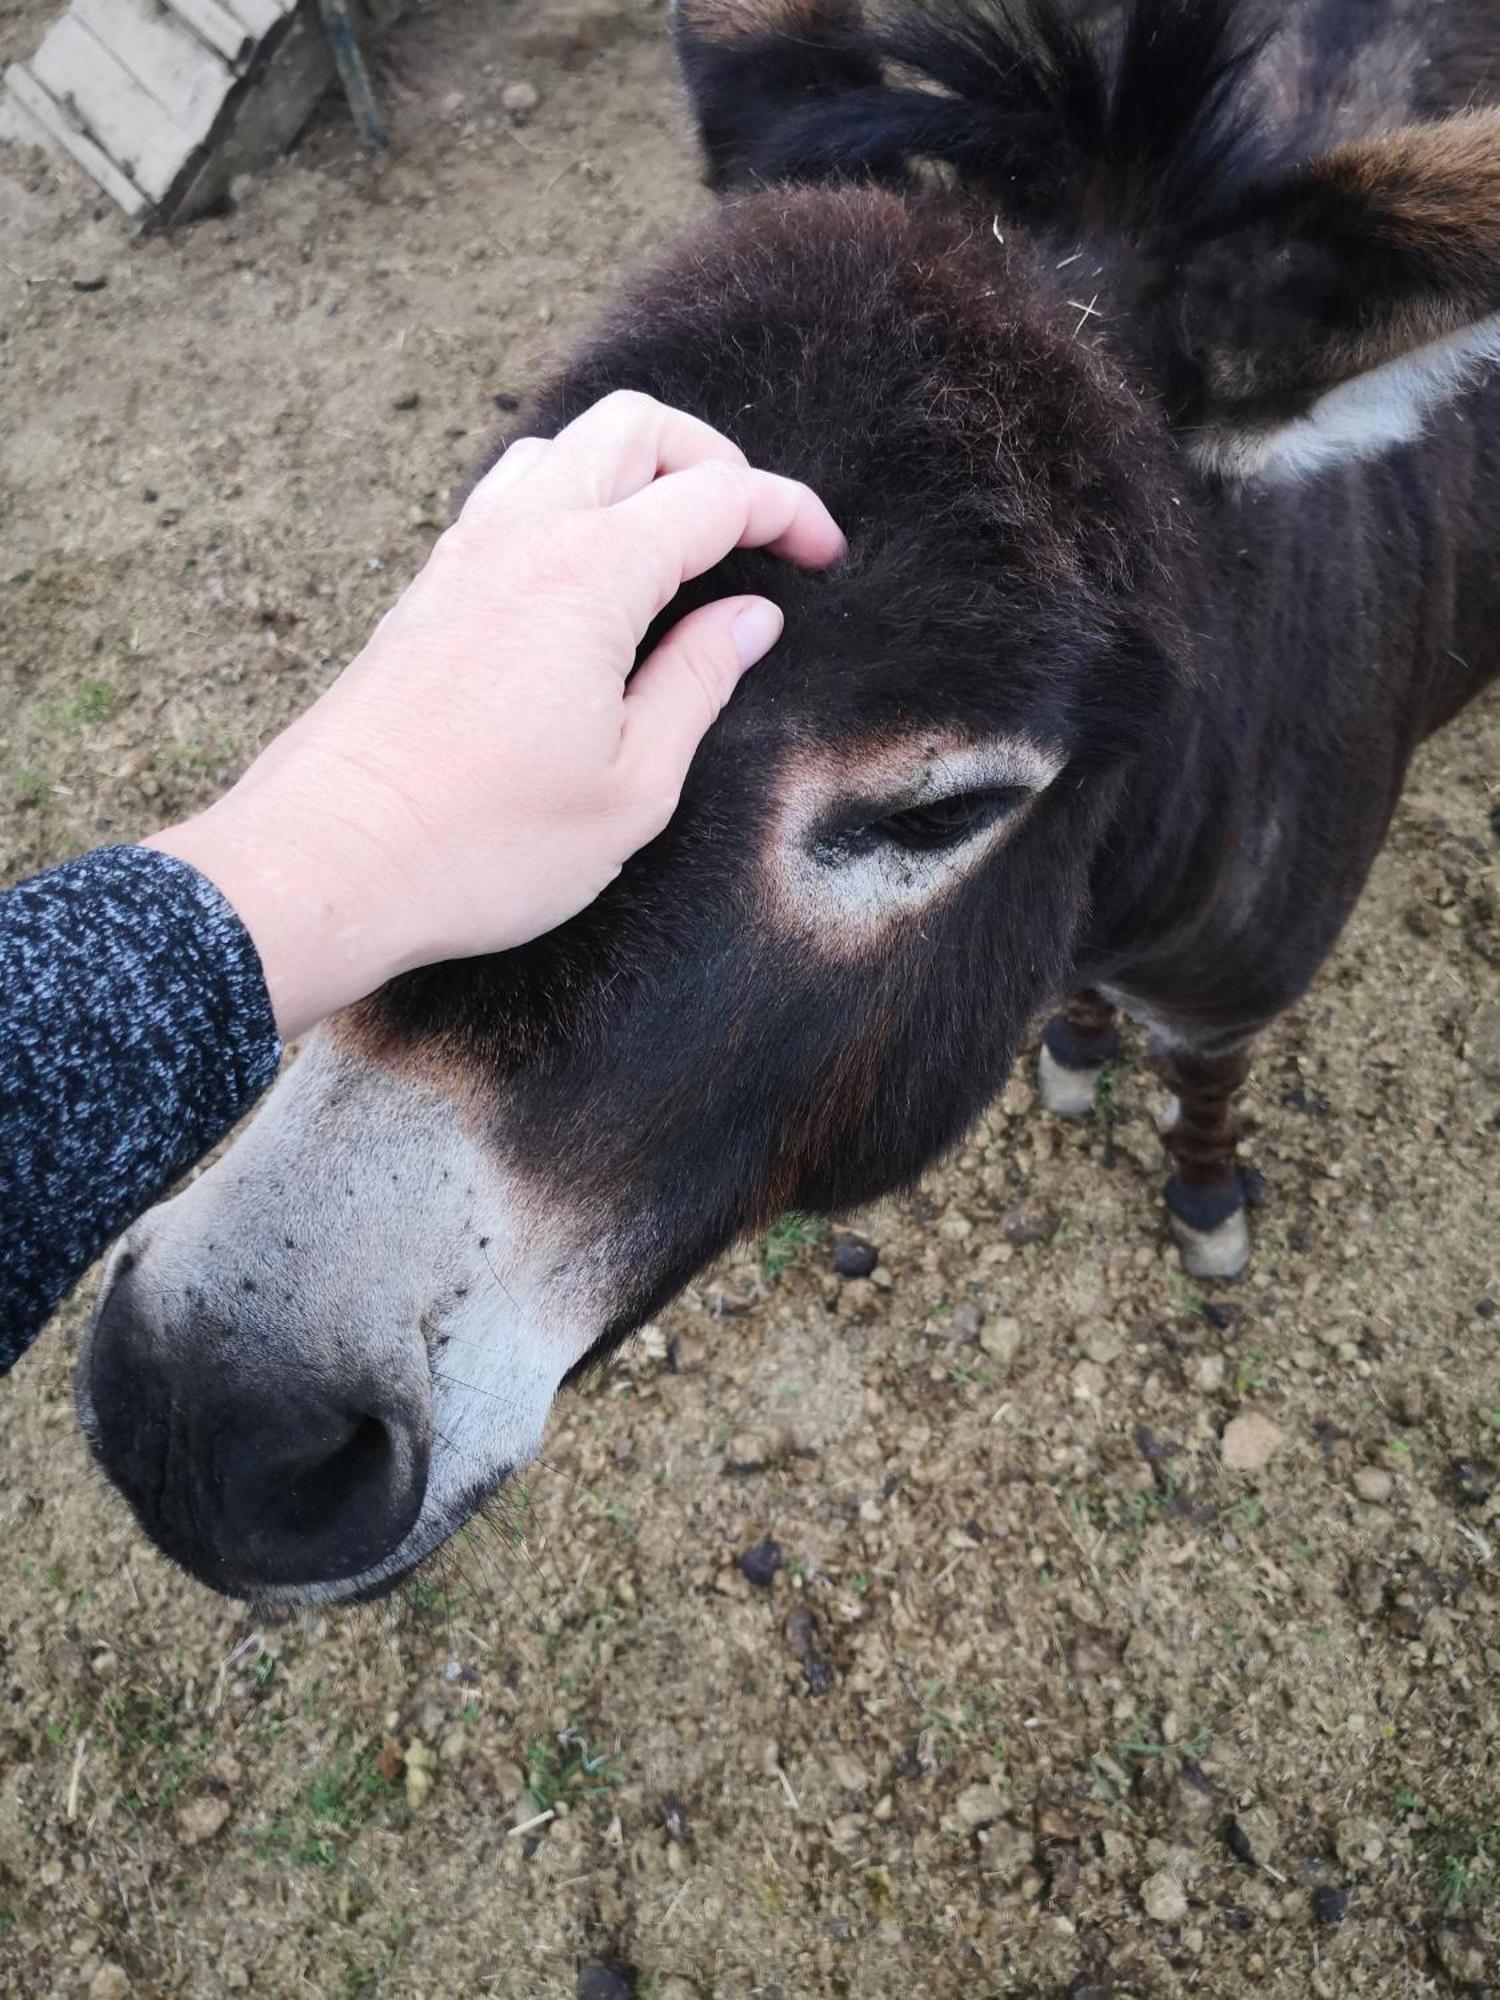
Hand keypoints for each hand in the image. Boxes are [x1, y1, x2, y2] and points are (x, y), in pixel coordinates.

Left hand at [143, 391, 844, 1040]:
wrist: (327, 864)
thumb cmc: (482, 844)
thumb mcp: (631, 786)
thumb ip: (697, 684)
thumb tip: (746, 620)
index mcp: (590, 575)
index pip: (714, 496)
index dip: (785, 512)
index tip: (824, 551)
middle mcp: (522, 538)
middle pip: (633, 427)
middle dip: (711, 458)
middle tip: (753, 533)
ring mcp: (463, 556)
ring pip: (562, 448)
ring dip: (632, 469)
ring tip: (674, 544)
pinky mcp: (425, 593)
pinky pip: (508, 497)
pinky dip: (569, 500)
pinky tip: (587, 575)